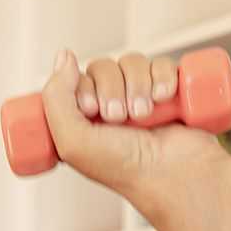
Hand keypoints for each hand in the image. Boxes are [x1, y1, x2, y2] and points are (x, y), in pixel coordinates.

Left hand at [41, 48, 230, 227]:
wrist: (174, 175)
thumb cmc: (123, 168)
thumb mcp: (73, 142)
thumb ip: (55, 100)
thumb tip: (64, 55)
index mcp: (84, 119)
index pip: (76, 79)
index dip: (83, 87)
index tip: (90, 109)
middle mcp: (111, 105)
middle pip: (104, 66)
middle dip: (112, 88)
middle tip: (119, 117)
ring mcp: (141, 96)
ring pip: (133, 62)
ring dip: (137, 84)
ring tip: (144, 114)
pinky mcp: (171, 91)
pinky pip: (163, 63)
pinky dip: (163, 75)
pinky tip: (164, 97)